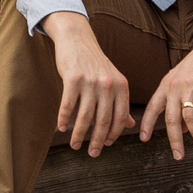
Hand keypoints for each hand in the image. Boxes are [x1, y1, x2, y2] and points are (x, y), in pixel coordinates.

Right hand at [46, 14, 134, 155]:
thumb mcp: (113, 81)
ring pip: (85, 117)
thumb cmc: (95, 63)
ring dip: (80, 135)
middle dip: (98, 141)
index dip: (114, 134)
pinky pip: (68, 105)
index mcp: (121, 86)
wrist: (77, 39)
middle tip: (93, 153)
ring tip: (75, 145)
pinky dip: (64, 119)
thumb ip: (121, 103)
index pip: (120, 118)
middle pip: (103, 121)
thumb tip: (129, 125)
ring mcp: (90, 82)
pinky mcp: (72, 79)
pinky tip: (62, 128)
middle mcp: (108, 84)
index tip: (107, 145)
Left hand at [136, 20, 192, 159]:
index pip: (153, 108)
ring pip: (190, 117)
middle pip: (171, 118)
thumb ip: (181, 104)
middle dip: (174, 140)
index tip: (143, 139)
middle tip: (178, 156)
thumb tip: (183, 129)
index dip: (147, 124)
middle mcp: (174, 85)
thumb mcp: (185, 82)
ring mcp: (189, 84)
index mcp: (166, 85)